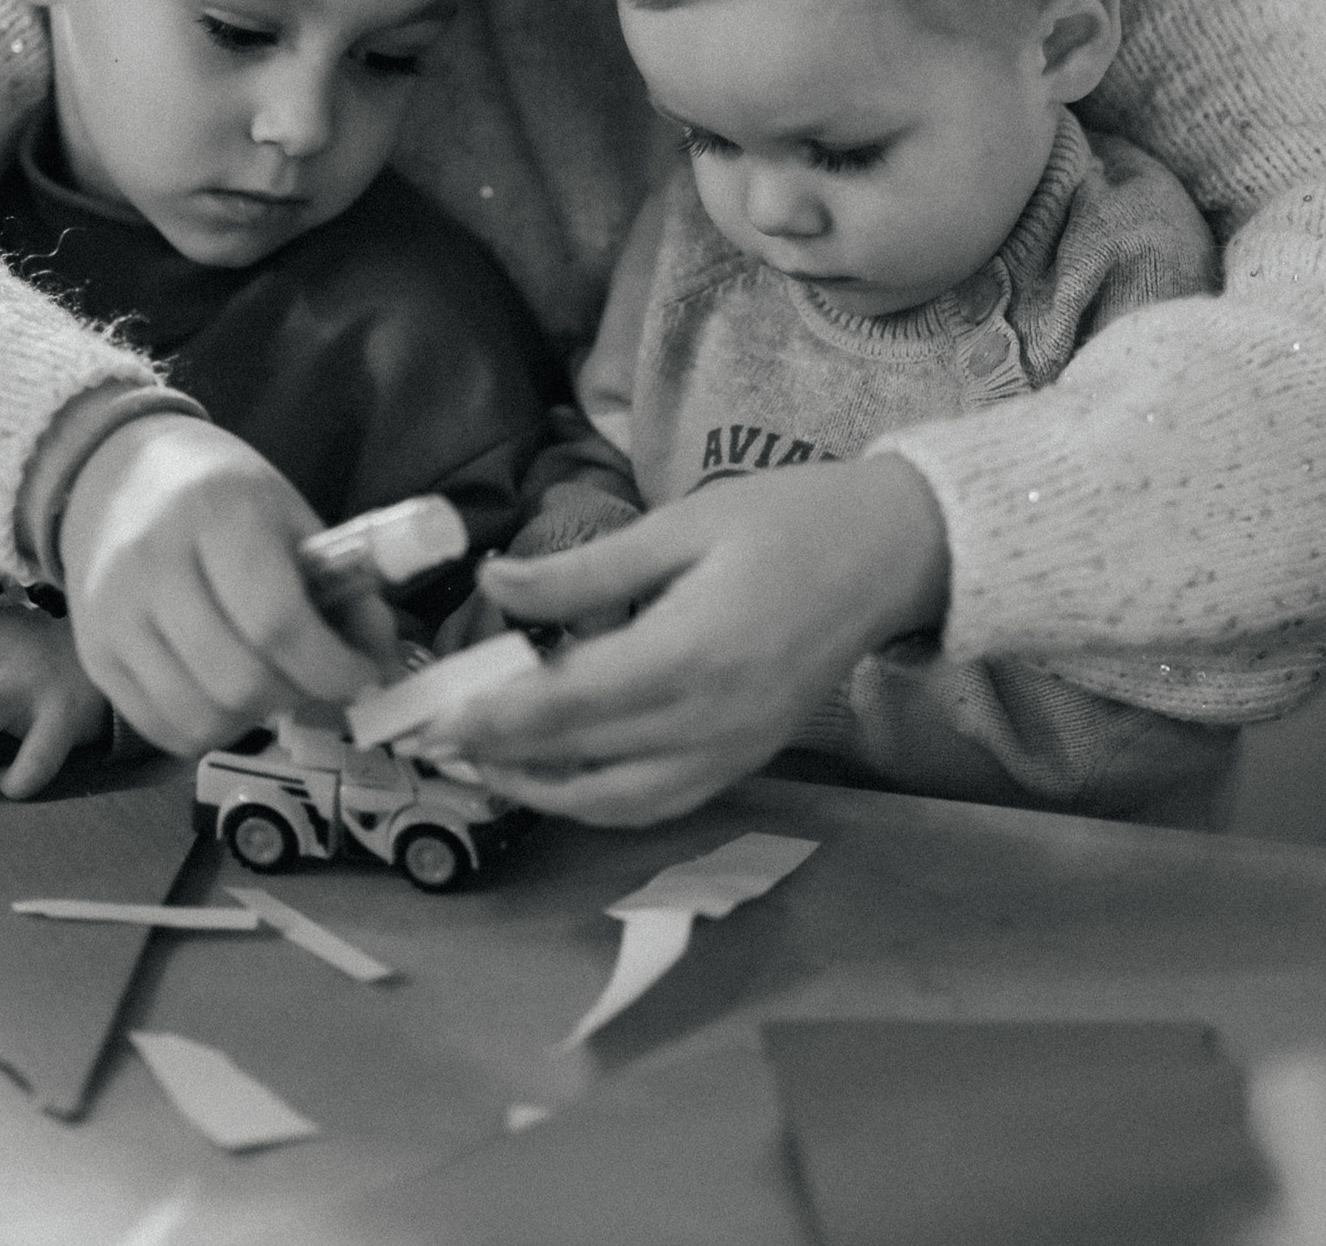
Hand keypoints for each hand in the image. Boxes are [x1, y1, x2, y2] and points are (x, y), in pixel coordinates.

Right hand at [57, 413, 396, 755]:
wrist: (120, 473)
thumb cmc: (222, 495)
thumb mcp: (291, 516)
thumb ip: (341, 587)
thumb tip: (378, 657)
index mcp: (217, 513)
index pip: (276, 621)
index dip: (330, 666)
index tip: (360, 675)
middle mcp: (154, 564)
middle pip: (237, 679)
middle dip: (296, 696)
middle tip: (318, 682)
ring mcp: (114, 614)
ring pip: (198, 716)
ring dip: (252, 721)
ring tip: (272, 687)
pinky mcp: (93, 653)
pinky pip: (160, 727)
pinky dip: (207, 728)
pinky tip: (227, 696)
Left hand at [430, 453, 948, 825]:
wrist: (891, 554)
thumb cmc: (785, 521)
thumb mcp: (679, 527)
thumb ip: (582, 571)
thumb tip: (493, 584)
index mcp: (690, 654)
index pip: (568, 705)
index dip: (494, 718)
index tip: (435, 720)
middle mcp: (710, 721)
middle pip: (584, 762)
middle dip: (504, 760)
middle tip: (439, 744)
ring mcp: (734, 751)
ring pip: (621, 803)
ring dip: (549, 794)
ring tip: (492, 764)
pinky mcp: (750, 759)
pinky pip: (663, 802)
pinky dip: (605, 801)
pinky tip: (567, 773)